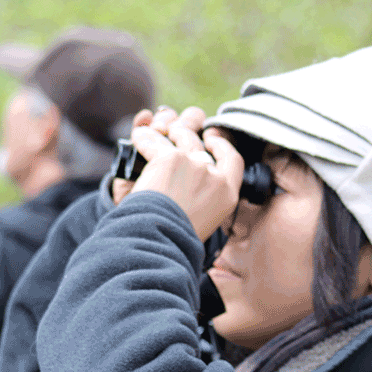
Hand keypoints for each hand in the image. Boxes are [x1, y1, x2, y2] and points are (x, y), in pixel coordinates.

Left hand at [122, 108, 243, 241]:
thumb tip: (200, 167)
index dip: (222, 145)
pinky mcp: (169, 158)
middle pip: (201, 145)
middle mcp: (213, 175)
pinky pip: (152, 141)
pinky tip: (138, 136)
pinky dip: (142, 137)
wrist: (160, 242)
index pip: (233, 160)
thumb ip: (205, 194)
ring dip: (167, 130)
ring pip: (180, 135)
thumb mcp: (203, 219)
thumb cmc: (175, 237)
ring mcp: (193, 164)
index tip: (211, 138)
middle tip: (177, 129)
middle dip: (188, 131)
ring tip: (159, 130)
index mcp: (227, 193)